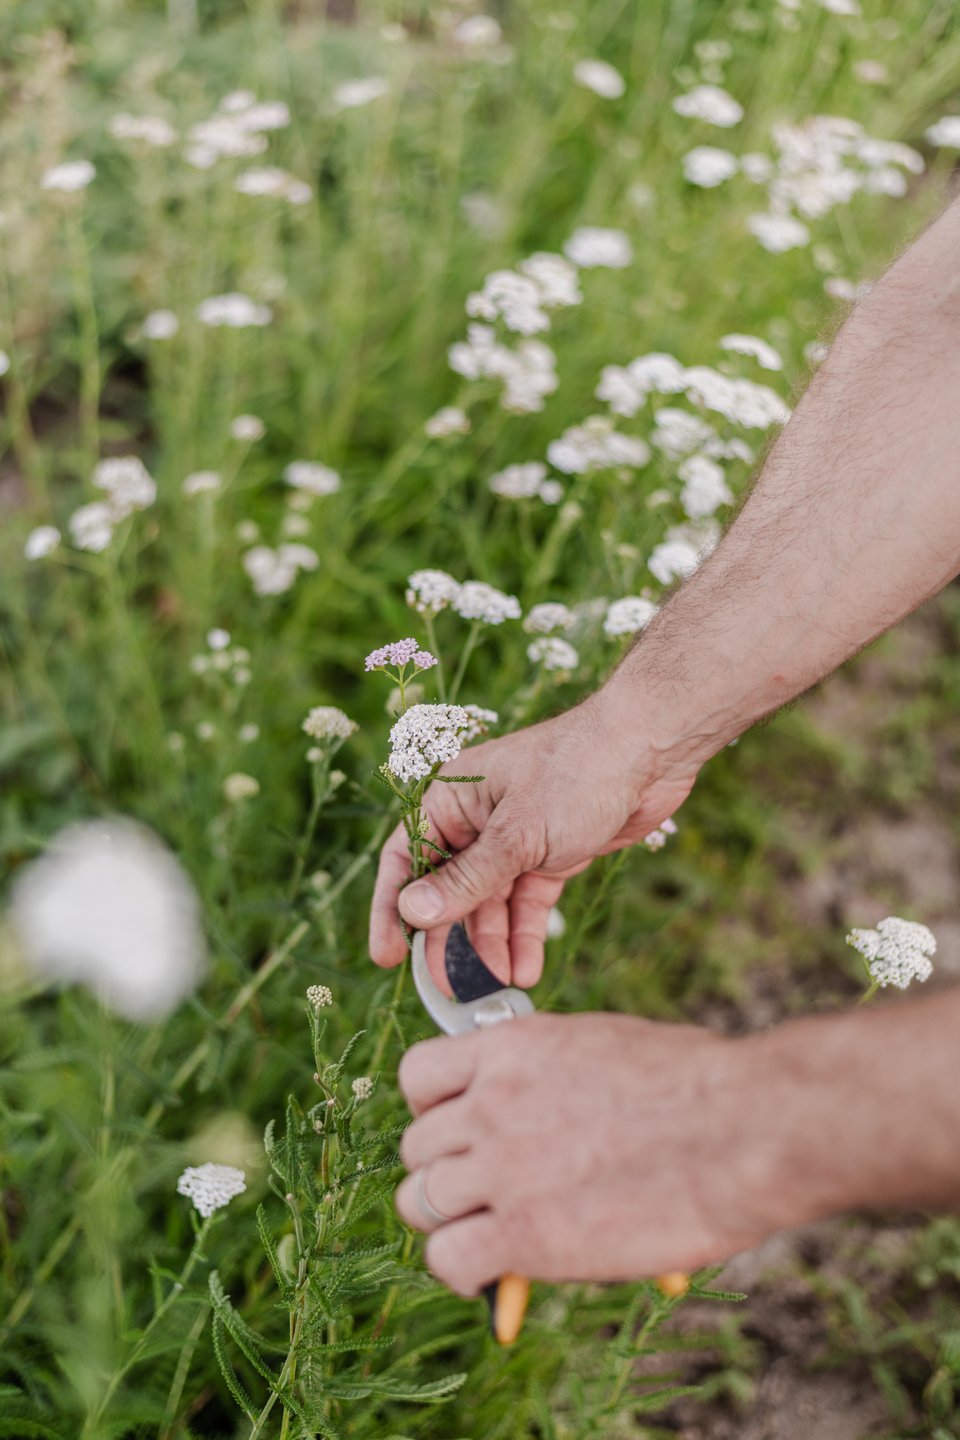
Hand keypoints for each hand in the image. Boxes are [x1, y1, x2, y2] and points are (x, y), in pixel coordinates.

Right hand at [369, 691, 697, 988]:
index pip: (407, 862)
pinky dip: (526, 934)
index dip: (393, 911)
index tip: (387, 959)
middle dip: (450, 940)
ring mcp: (515, 840)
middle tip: (451, 989)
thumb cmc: (576, 772)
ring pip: (490, 904)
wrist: (650, 750)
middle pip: (449, 891)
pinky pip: (527, 903)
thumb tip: (413, 912)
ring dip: (493, 945)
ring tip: (500, 985)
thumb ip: (467, 879)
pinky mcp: (551, 855)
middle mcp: (476, 821)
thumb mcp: (518, 834)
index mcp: (451, 799)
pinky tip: (527, 969)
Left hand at [393, 1012, 814, 1294]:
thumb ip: (551, 1075)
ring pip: (420, 1203)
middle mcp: (492, 1102)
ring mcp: (502, 1168)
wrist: (741, 1128)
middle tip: (482, 1192)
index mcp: (511, 1046)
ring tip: (485, 1234)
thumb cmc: (697, 1083)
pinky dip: (462, 1271)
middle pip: (415, 1147)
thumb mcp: (603, 1046)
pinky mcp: (524, 1234)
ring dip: (448, 1222)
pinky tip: (492, 1274)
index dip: (431, 1108)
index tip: (458, 1129)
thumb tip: (538, 1109)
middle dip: (444, 1170)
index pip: (417, 1075)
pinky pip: (448, 1259)